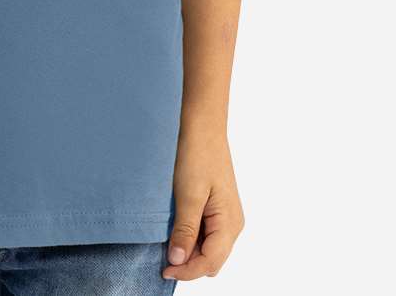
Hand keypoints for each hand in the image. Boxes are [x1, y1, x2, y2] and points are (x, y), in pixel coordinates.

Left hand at [162, 122, 244, 280]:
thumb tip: (178, 261)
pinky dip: (191, 238)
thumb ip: (185, 230)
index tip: (163, 269)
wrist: (201, 123)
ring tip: (166, 242)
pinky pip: (206, 234)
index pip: (210, 262)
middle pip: (211, 260)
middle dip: (189, 264)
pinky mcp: (216, 207)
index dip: (187, 271)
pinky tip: (175, 228)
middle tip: (162, 257)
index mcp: (230, 222)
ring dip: (189, 251)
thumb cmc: (196, 153)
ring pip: (208, 249)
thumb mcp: (188, 194)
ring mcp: (226, 215)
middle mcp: (232, 223)